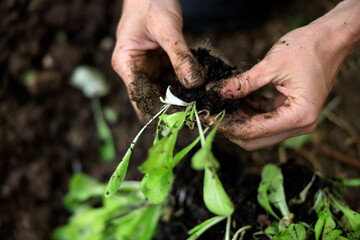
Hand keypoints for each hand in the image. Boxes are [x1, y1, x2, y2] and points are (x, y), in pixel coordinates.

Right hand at [111, 0, 202, 118]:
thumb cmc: (151, 2)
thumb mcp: (167, 30)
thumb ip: (180, 56)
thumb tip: (194, 84)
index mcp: (126, 64)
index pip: (141, 98)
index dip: (161, 110)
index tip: (183, 117)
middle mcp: (135, 71)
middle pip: (154, 98)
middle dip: (174, 106)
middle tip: (197, 112)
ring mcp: (148, 68)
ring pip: (166, 91)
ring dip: (183, 97)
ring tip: (202, 103)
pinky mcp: (160, 64)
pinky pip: (174, 79)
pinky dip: (186, 84)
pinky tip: (201, 88)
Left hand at [207, 24, 347, 149]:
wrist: (329, 40)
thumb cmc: (307, 48)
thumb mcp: (270, 65)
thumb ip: (243, 83)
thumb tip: (217, 92)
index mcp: (299, 116)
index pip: (254, 131)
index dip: (227, 125)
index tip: (207, 116)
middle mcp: (300, 125)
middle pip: (254, 139)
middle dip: (229, 128)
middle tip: (208, 114)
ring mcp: (296, 122)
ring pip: (257, 132)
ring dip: (237, 120)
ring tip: (218, 105)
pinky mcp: (290, 114)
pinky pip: (263, 120)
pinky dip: (248, 112)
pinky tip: (235, 99)